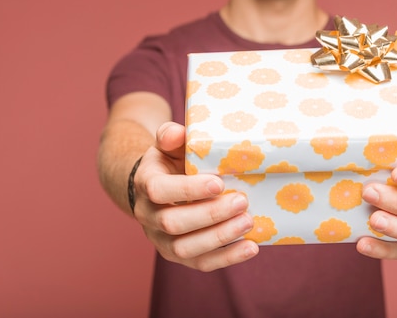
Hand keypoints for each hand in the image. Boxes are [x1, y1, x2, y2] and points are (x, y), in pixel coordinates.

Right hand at [132, 122, 258, 270]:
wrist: (157, 187)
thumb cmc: (170, 162)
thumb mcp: (168, 144)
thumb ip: (171, 135)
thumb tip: (177, 133)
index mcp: (145, 183)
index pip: (159, 190)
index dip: (189, 190)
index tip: (219, 183)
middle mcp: (147, 216)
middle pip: (173, 223)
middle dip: (210, 214)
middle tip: (241, 201)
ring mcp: (161, 239)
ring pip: (185, 248)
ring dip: (220, 238)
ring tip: (248, 222)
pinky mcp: (177, 255)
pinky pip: (200, 263)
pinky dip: (227, 258)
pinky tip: (250, 247)